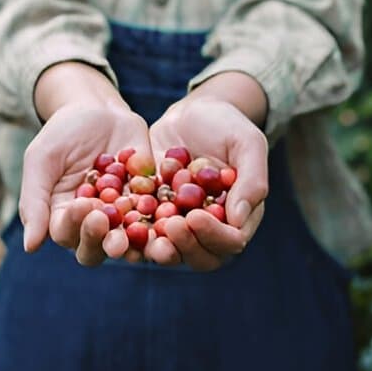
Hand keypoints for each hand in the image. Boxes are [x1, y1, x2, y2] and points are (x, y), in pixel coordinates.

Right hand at [21, 63, 149, 265]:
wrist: (98, 109)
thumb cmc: (62, 133)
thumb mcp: (42, 160)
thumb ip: (34, 201)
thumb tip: (30, 247)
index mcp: (64, 218)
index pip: (68, 234)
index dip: (76, 226)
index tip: (84, 206)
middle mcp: (94, 224)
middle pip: (98, 249)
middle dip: (104, 240)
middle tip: (111, 227)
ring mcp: (123, 216)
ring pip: (129, 240)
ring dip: (134, 240)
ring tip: (138, 230)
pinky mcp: (149, 201)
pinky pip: (157, 216)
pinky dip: (161, 218)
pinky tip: (167, 214)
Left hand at [145, 92, 269, 270]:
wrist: (193, 114)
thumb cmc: (228, 126)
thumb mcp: (247, 144)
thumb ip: (252, 180)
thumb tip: (239, 221)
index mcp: (240, 218)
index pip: (231, 241)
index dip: (214, 235)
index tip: (195, 216)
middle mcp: (212, 230)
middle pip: (202, 257)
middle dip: (185, 246)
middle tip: (170, 226)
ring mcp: (182, 226)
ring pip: (172, 252)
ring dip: (158, 248)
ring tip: (142, 234)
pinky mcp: (155, 216)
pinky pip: (144, 232)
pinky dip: (133, 231)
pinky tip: (120, 220)